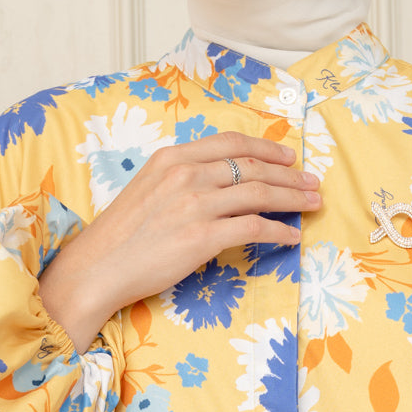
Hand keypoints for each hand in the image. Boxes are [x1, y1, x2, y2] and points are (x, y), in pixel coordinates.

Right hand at [39, 132, 320, 351]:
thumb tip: (217, 181)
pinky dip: (278, 230)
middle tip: (313, 183)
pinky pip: (253, 228)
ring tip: (312, 204)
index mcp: (172, 158)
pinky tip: (292, 235)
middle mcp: (186, 174)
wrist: (98, 267)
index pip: (231, 143)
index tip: (289, 157)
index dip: (266, 148)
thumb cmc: (121, 235)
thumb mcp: (147, 188)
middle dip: (289, 175)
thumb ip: (181, 177)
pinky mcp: (202, 237)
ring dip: (292, 199)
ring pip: (259, 194)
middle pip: (252, 167)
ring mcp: (195, 205)